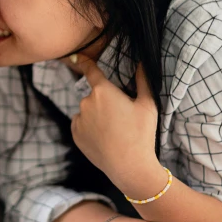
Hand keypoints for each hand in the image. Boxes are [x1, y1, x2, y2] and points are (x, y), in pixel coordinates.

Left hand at [68, 58, 159, 186]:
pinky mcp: (75, 134)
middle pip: (94, 95)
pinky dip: (89, 127)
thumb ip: (143, 80)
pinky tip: (103, 138)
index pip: (90, 70)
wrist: (129, 166)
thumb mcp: (147, 105)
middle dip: (105, 101)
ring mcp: (78, 119)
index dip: (84, 61)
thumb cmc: (141, 134)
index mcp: (103, 91)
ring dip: (96, 115)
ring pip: (87, 111)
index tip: (76, 55)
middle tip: (121, 118)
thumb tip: (141, 62)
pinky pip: (81, 124)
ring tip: (114, 131)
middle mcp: (86, 102)